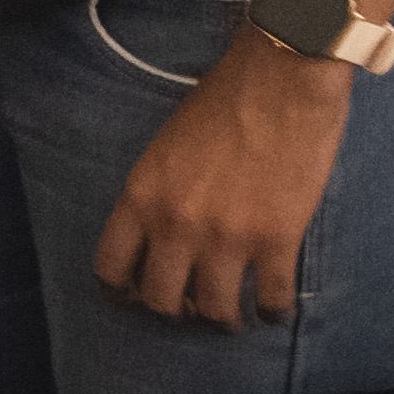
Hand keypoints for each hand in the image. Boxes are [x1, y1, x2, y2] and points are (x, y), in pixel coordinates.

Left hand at [92, 31, 355, 327]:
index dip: (122, 292)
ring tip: (232, 316)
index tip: (136, 297)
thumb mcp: (167, 144)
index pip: (110, 266)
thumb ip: (160, 191)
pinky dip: (271, 313)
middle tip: (189, 306)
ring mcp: (227, 236)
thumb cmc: (226, 97)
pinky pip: (268, 301)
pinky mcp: (276, 240)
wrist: (283, 74)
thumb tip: (164, 233)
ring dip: (222, 319)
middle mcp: (176, 224)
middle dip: (173, 310)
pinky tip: (271, 310)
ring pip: (213, 311)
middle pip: (159, 300)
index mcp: (142, 195)